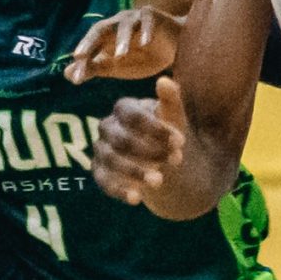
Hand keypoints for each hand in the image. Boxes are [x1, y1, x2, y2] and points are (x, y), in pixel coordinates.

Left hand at [65, 6, 181, 82]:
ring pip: (125, 25)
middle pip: (101, 29)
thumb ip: (95, 68)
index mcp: (106, 36)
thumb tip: (67, 75)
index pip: (90, 46)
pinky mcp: (154, 15)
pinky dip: (146, 31)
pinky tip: (145, 44)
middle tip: (81, 57)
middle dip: (90, 42)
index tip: (76, 79)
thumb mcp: (118, 66)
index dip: (82, 61)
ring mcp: (135, 17)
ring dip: (122, 40)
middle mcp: (117, 23)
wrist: (175, 49)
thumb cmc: (143, 57)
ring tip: (120, 57)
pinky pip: (148, 20)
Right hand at [94, 77, 188, 204]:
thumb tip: (165, 80)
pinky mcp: (99, 171)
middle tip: (176, 161)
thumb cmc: (167, 134)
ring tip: (160, 181)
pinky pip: (104, 181)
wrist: (161, 161)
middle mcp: (107, 127)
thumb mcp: (175, 119)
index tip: (181, 142)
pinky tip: (137, 199)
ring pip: (112, 161)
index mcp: (123, 108)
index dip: (157, 129)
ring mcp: (100, 150)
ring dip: (136, 172)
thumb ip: (171, 101)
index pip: (133, 116)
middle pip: (121, 140)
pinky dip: (120, 190)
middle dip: (149, 152)